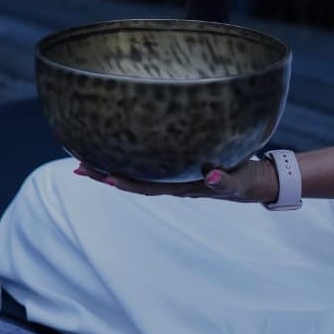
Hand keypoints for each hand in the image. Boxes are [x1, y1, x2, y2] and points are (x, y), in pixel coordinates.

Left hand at [74, 157, 278, 203]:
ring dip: (111, 166)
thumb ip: (225, 179)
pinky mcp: (178, 163)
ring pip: (136, 172)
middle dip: (105, 174)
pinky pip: (148, 162)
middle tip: (77, 166)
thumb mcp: (238, 181)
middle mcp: (172, 182)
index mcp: (182, 187)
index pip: (147, 186)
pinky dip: (130, 156)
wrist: (256, 181)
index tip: (103, 176)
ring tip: (85, 158)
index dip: (125, 182)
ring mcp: (174, 174)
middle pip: (133, 180)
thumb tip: (209, 174)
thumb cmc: (246, 181)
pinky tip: (118, 146)